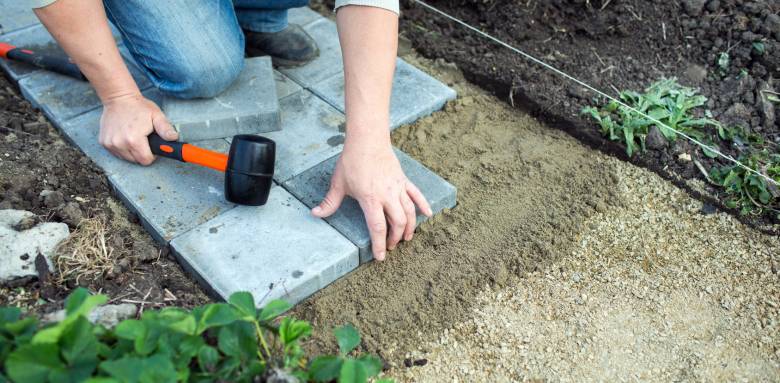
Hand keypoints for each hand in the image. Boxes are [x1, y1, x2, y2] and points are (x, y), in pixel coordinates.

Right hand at [99, 93, 177, 164]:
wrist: (118, 98)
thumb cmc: (138, 107)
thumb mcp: (157, 116)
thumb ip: (166, 129)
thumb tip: (174, 139)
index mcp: (134, 140)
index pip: (146, 160)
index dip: (152, 154)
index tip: (151, 145)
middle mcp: (120, 144)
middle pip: (136, 161)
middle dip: (142, 152)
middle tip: (143, 138)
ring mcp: (110, 144)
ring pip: (126, 158)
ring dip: (132, 151)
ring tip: (134, 136)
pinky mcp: (104, 142)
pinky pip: (117, 153)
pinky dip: (122, 148)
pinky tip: (125, 136)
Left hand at [312, 139, 431, 260]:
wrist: (367, 140)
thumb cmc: (352, 161)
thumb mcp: (338, 184)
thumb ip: (329, 202)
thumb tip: (315, 214)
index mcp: (371, 199)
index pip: (377, 227)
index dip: (379, 244)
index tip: (380, 257)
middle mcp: (387, 195)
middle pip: (397, 222)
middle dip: (395, 238)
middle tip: (391, 246)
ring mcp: (398, 187)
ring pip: (409, 212)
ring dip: (409, 227)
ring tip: (406, 237)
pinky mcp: (403, 180)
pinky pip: (416, 195)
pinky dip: (423, 205)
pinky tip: (428, 214)